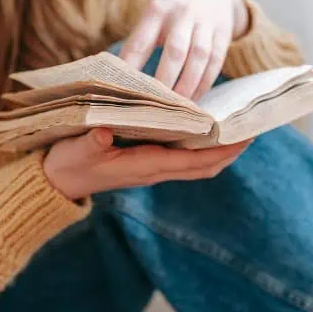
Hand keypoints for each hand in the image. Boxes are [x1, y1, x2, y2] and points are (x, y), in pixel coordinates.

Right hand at [44, 128, 251, 199]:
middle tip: (254, 129)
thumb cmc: (68, 163)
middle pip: (204, 166)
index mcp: (144, 165)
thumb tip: (104, 132)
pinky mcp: (148, 163)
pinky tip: (208, 131)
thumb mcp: (76, 150)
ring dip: (220, 151)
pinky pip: (185, 159)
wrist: (58, 182)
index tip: (244, 136)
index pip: (192, 161)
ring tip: (240, 129)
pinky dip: (203, 149)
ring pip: (197, 165)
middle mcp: (155, 170)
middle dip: (230, 151)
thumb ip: (91, 141)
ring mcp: (153, 169)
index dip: (221, 151)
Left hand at [120, 0, 248, 99]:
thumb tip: (118, 76)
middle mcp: (182, 14)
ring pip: (199, 58)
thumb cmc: (172, 7)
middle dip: (165, 80)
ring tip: (177, 108)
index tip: (123, 89)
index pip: (142, 41)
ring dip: (188, 85)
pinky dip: (204, 83)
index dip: (132, 66)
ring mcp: (205, 23)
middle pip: (175, 51)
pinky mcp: (223, 33)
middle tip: (155, 104)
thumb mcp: (154, 13)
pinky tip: (194, 99)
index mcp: (157, 9)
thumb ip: (139, 40)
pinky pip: (215, 62)